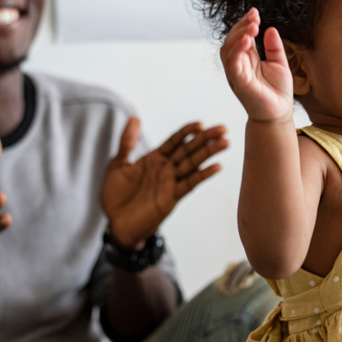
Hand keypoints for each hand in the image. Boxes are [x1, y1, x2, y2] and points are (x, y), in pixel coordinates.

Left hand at [101, 118, 228, 247]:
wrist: (116, 224)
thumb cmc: (115, 196)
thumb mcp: (118, 165)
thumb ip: (127, 142)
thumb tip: (135, 117)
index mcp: (154, 158)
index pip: (175, 141)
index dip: (187, 132)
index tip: (200, 123)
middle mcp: (166, 168)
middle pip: (189, 149)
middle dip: (206, 138)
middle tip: (223, 129)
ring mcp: (171, 182)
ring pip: (193, 163)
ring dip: (209, 153)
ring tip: (225, 142)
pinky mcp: (173, 197)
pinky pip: (190, 183)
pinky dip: (203, 174)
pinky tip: (217, 166)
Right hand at [220, 8, 293, 121]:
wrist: (279, 113)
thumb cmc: (278, 92)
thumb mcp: (279, 64)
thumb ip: (274, 47)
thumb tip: (270, 29)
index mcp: (247, 59)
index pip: (241, 37)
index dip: (245, 23)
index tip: (255, 12)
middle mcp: (239, 65)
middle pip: (231, 40)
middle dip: (241, 26)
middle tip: (254, 18)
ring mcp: (237, 73)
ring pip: (228, 49)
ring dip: (238, 35)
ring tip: (252, 26)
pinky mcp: (239, 82)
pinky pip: (232, 63)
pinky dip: (237, 50)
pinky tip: (247, 40)